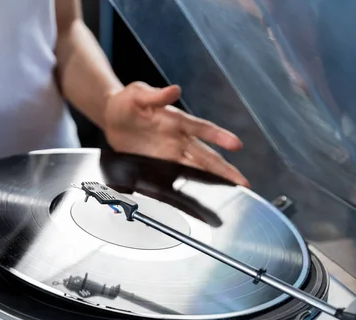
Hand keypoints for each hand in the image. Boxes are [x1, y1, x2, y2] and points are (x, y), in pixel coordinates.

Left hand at [103, 82, 249, 186]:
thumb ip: (155, 95)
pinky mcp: (158, 163)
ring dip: (215, 179)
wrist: (111, 115)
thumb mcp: (137, 94)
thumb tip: (174, 90)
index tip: (236, 145)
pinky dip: (190, 185)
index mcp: (176, 120)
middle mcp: (178, 138)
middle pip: (206, 155)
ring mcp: (169, 152)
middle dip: (225, 169)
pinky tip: (202, 194)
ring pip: (197, 168)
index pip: (202, 128)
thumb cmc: (126, 101)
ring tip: (233, 189)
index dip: (219, 136)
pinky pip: (177, 176)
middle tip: (244, 182)